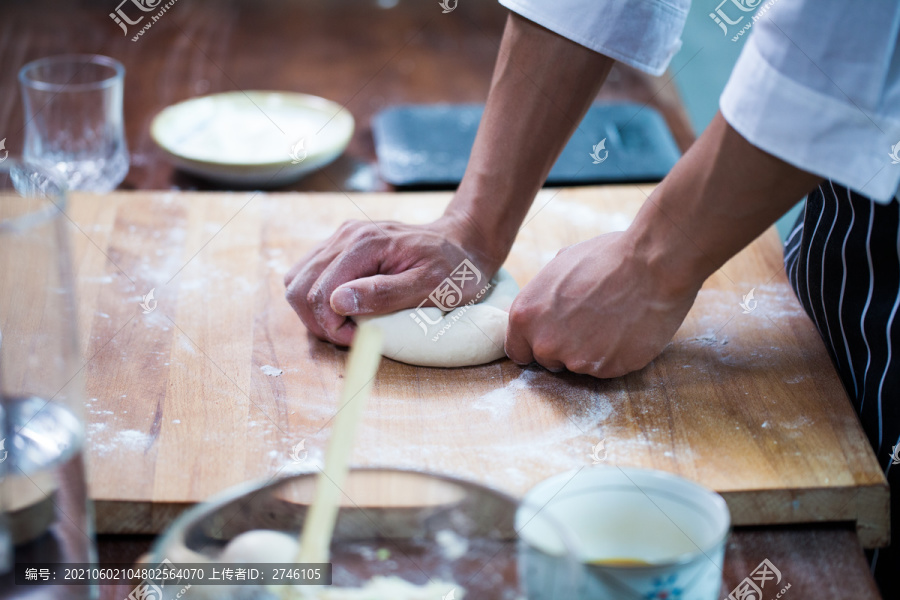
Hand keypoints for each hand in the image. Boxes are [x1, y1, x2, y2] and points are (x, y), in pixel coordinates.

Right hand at [284, 215, 501, 346]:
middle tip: (350, 337)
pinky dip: (317, 297)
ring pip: (297, 280)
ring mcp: (342, 237)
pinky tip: (344, 309)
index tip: (359, 339)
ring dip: (314, 310)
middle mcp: (346, 236)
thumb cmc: (454, 269)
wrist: (464, 242)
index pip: (319, 293)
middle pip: (298, 286)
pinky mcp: (342, 244)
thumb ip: (384, 293)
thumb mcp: (430, 287)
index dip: (332, 326)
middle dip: (318, 321)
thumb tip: (337, 302)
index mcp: (365, 245)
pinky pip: (311, 273)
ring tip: (346, 324)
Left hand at [504, 231, 700, 377]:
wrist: (652, 265)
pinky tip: (625, 330)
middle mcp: (544, 343)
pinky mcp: (605, 370)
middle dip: (562, 347)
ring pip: (576, 366)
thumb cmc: (607, 258)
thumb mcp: (559, 266)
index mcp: (524, 316)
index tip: (549, 336)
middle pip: (546, 360)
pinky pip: (603, 368)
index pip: (517, 350)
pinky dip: (613, 355)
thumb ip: (541, 296)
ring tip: (610, 320)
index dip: (533, 343)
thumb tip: (537, 310)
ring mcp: (575, 360)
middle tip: (587, 322)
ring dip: (588, 351)